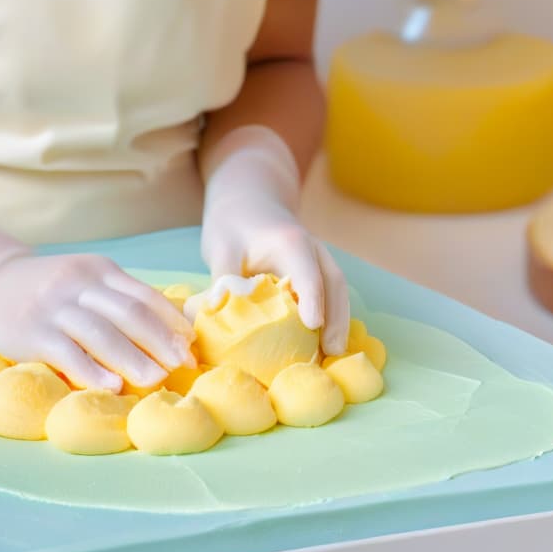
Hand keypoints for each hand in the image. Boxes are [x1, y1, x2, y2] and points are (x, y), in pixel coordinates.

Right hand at [0, 213, 195, 390]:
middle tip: (183, 366)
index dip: (172, 322)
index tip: (192, 347)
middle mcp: (79, 284)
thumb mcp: (85, 282)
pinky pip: (66, 352)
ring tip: (156, 379)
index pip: (144, 296)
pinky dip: (91, 370)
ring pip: (101, 333)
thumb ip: (118, 301)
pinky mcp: (31, 332)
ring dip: (132, 358)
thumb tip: (171, 332)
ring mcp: (54, 307)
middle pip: (128, 313)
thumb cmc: (49, 291)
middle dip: (160, 341)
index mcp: (99, 271)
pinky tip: (111, 385)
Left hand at [200, 126, 349, 355]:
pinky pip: (330, 290)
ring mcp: (317, 258)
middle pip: (333, 283)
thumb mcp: (221, 246)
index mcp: (290, 242)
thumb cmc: (233, 223)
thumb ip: (222, 279)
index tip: (312, 325)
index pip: (307, 273)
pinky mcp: (314, 268)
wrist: (246, 198)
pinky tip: (326, 339)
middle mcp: (312, 248)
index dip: (311, 299)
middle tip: (332, 352)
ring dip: (339, 319)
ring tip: (334, 353)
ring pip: (337, 288)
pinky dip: (333, 313)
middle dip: (336, 318)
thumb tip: (213, 315)